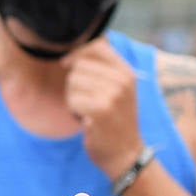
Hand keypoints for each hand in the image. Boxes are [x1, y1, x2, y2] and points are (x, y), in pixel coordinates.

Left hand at [61, 39, 141, 178]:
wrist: (124, 153)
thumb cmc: (113, 119)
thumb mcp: (115, 88)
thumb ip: (100, 65)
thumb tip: (76, 42)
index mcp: (126, 70)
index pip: (95, 45)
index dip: (76, 54)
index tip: (69, 65)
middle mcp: (123, 79)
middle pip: (78, 65)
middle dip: (74, 84)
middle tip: (88, 101)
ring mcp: (113, 94)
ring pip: (72, 82)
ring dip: (73, 99)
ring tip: (89, 110)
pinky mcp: (101, 109)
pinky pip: (72, 100)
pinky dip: (74, 111)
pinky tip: (86, 120)